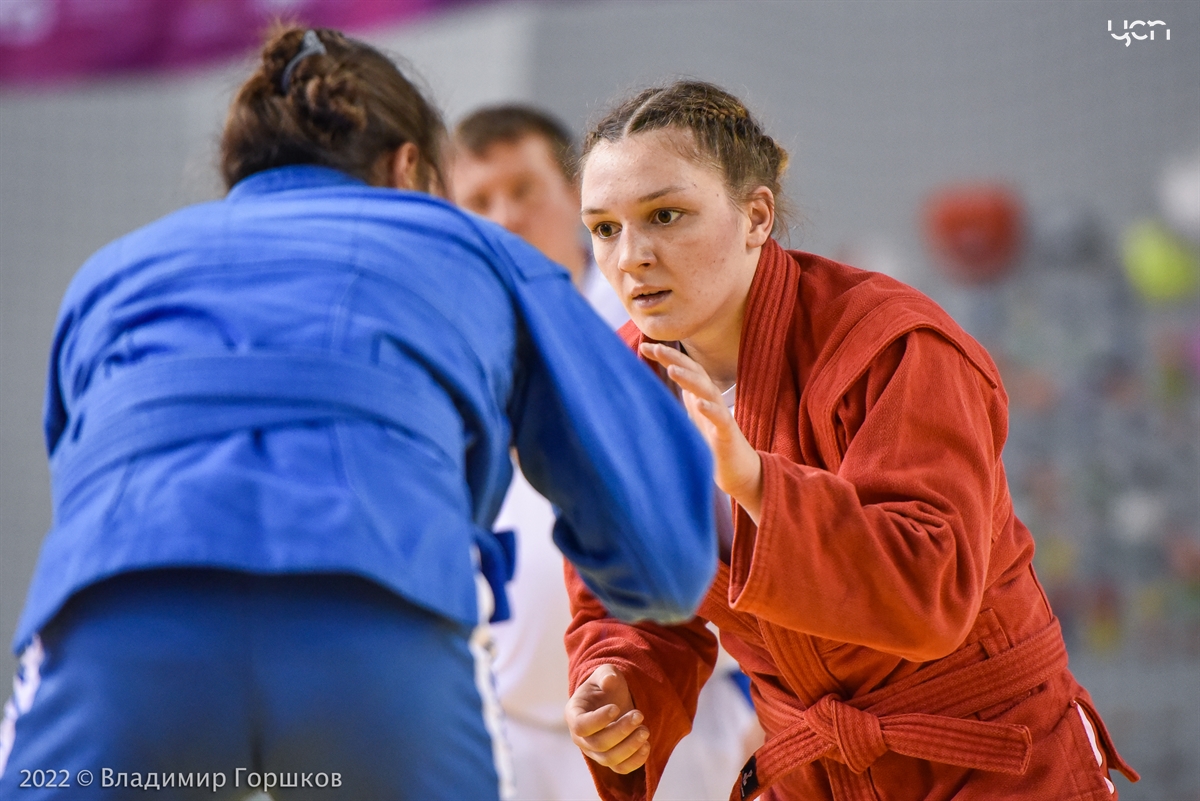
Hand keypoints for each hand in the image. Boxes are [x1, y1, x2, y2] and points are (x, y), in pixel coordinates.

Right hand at [564, 665, 649, 774]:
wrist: (614, 699)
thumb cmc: (606, 686)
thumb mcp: (606, 673)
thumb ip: (606, 674)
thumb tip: (609, 680)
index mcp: (574, 714)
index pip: (581, 726)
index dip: (598, 720)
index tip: (616, 708)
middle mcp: (581, 737)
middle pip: (598, 744)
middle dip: (621, 731)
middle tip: (639, 714)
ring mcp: (595, 751)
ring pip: (609, 759)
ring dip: (630, 747)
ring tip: (645, 730)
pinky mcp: (611, 759)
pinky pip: (621, 768)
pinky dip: (634, 761)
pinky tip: (646, 746)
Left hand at [640, 342, 763, 521]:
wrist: (737, 469)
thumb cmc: (710, 442)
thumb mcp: (687, 417)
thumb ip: (673, 401)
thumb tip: (646, 391)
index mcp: (699, 394)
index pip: (684, 369)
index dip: (667, 356)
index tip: (645, 348)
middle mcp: (710, 400)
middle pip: (695, 373)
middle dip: (675, 358)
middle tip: (656, 348)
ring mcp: (720, 416)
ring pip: (707, 391)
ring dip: (690, 379)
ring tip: (673, 370)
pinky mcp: (727, 434)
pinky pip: (721, 420)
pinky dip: (711, 410)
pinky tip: (699, 404)